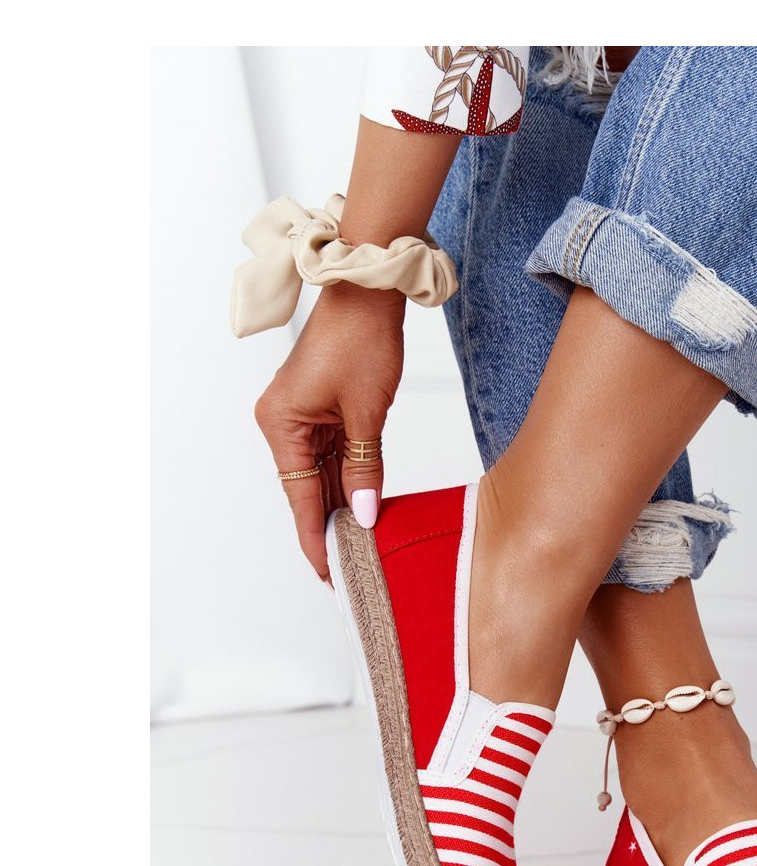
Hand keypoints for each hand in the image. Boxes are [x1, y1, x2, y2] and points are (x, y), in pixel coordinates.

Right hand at [254, 283, 404, 580]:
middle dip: (331, 527)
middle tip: (352, 569)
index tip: (329, 574)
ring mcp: (300, 416)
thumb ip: (364, 468)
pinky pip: (331, 455)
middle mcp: (282, 423)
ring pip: (321, 475)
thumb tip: (364, 516)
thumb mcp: (367, 414)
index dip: (316, 538)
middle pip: (307, 490)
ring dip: (342, 504)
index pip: (300, 498)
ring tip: (361, 545)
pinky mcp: (318, 409)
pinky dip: (347, 479)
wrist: (367, 291)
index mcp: (281, 426)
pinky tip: (363, 505)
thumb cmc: (361, 339)